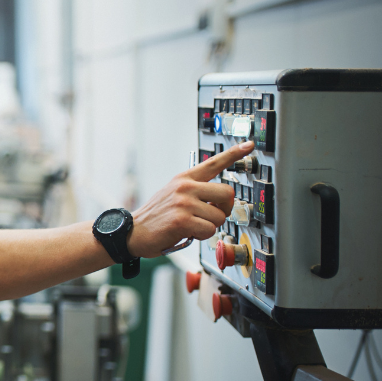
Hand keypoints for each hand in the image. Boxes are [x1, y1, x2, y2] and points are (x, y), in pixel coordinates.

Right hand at [128, 141, 253, 257]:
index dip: (234, 153)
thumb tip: (220, 201)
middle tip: (211, 215)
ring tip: (192, 226)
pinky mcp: (182, 220)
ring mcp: (183, 203)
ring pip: (219, 217)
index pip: (213, 163)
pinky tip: (188, 233)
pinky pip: (209, 230)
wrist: (133, 231)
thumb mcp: (172, 194)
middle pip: (227, 193)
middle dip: (224, 209)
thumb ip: (195, 191)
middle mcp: (185, 187)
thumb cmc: (156, 216)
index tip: (248, 144)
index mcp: (184, 179)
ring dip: (209, 226)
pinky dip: (202, 236)